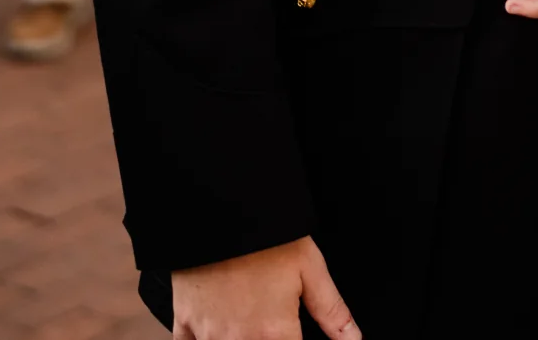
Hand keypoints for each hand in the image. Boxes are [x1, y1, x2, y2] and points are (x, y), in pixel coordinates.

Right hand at [171, 236, 357, 339]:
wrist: (219, 210)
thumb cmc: (267, 237)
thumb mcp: (310, 268)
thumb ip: (332, 312)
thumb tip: (353, 339)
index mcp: (273, 332)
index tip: (291, 332)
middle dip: (267, 338)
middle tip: (270, 324)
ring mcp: (208, 334)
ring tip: (249, 323)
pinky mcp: (184, 321)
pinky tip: (216, 331)